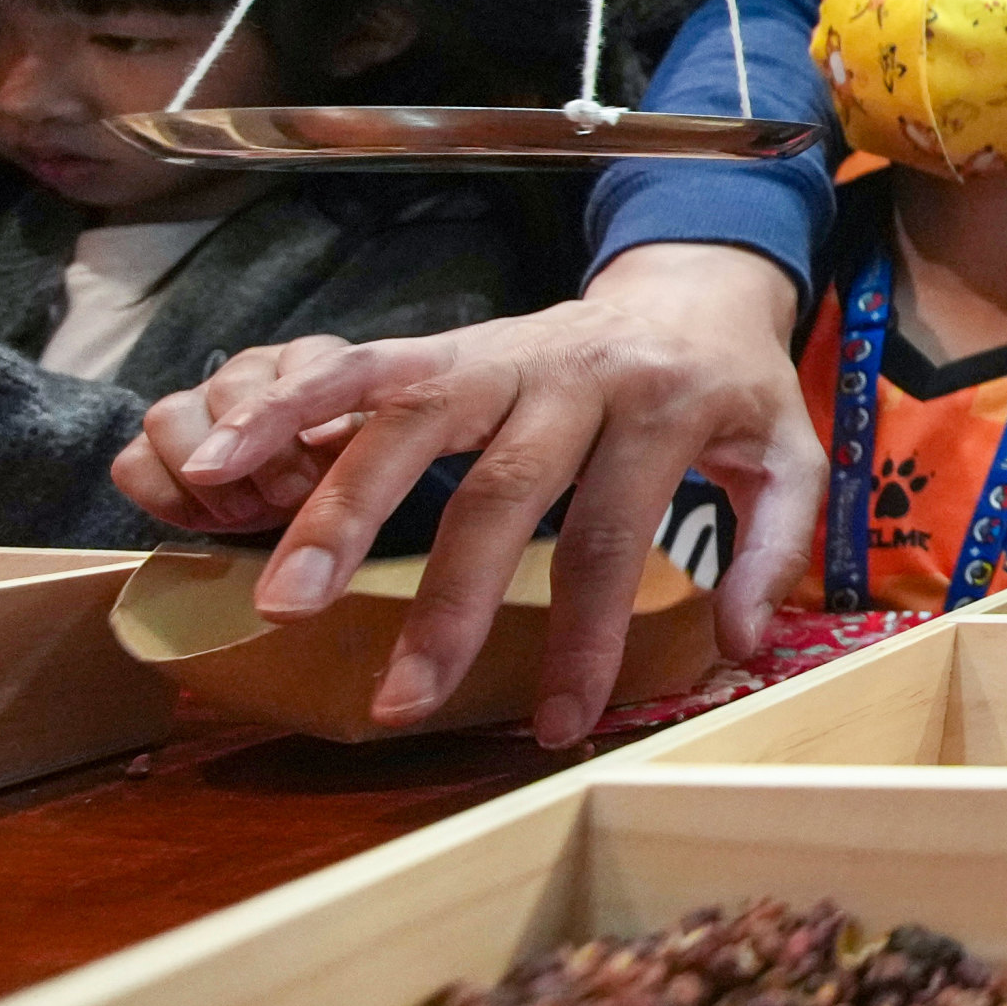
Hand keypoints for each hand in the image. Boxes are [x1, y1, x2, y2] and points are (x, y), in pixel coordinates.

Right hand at [112, 336, 366, 534]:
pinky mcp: (161, 445)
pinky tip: (208, 515)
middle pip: (225, 391)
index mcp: (319, 359)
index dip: (286, 410)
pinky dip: (164, 497)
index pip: (302, 362)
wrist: (328, 487)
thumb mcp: (372, 462)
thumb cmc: (354, 467)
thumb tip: (319, 460)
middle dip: (259, 459)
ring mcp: (201, 401)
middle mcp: (256, 368)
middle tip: (292, 497)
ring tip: (249, 510)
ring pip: (167, 417)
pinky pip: (132, 464)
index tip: (300, 459)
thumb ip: (357, 464)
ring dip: (206, 480)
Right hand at [155, 243, 818, 746]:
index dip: (586, 633)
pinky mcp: (451, 342)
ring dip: (341, 509)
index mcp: (664, 405)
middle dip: (450, 602)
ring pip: (412, 424)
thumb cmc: (733, 389)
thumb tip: (739, 644)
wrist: (693, 284)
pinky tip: (216, 462)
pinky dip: (289, 411)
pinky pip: (362, 367)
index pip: (616, 534)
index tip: (559, 721)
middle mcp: (575, 373)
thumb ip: (772, 548)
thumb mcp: (790, 457)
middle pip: (503, 491)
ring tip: (284, 601)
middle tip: (400, 701)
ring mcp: (503, 351)